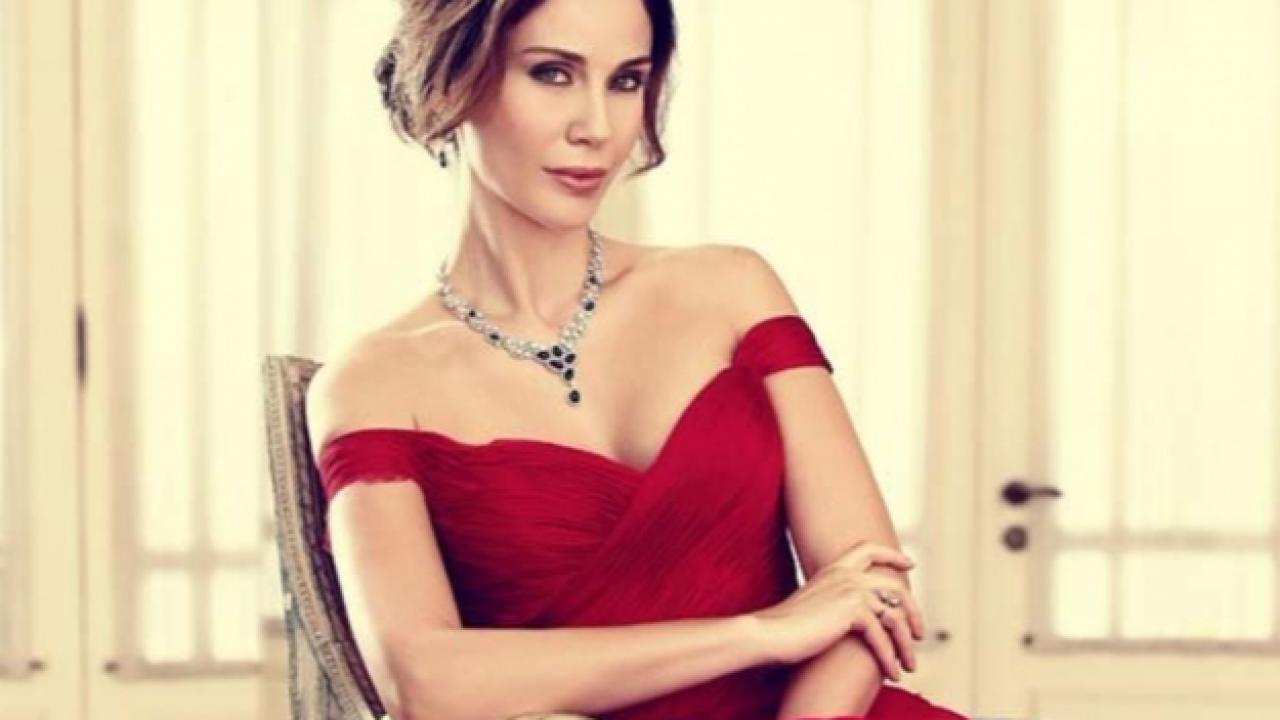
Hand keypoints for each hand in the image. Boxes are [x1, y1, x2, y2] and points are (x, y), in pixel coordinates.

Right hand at [748, 541, 922, 679]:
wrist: (770, 633)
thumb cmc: (785, 627)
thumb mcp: (815, 604)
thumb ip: (835, 602)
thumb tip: (855, 616)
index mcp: (834, 569)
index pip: (869, 549)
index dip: (893, 555)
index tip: (910, 563)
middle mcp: (845, 575)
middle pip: (895, 587)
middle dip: (913, 612)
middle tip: (918, 633)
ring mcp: (850, 590)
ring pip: (895, 616)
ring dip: (905, 644)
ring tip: (908, 664)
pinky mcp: (852, 611)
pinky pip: (882, 637)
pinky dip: (889, 658)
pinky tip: (891, 672)